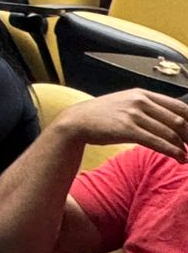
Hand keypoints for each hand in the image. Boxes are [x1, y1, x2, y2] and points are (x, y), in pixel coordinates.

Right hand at [48, 89, 187, 162]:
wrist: (76, 122)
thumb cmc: (101, 116)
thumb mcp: (125, 104)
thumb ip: (146, 108)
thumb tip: (169, 120)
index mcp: (142, 94)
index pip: (178, 106)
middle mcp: (140, 101)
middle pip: (178, 120)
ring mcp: (133, 114)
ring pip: (170, 132)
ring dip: (183, 147)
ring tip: (186, 157)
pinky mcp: (127, 129)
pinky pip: (157, 142)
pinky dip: (172, 151)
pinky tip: (179, 158)